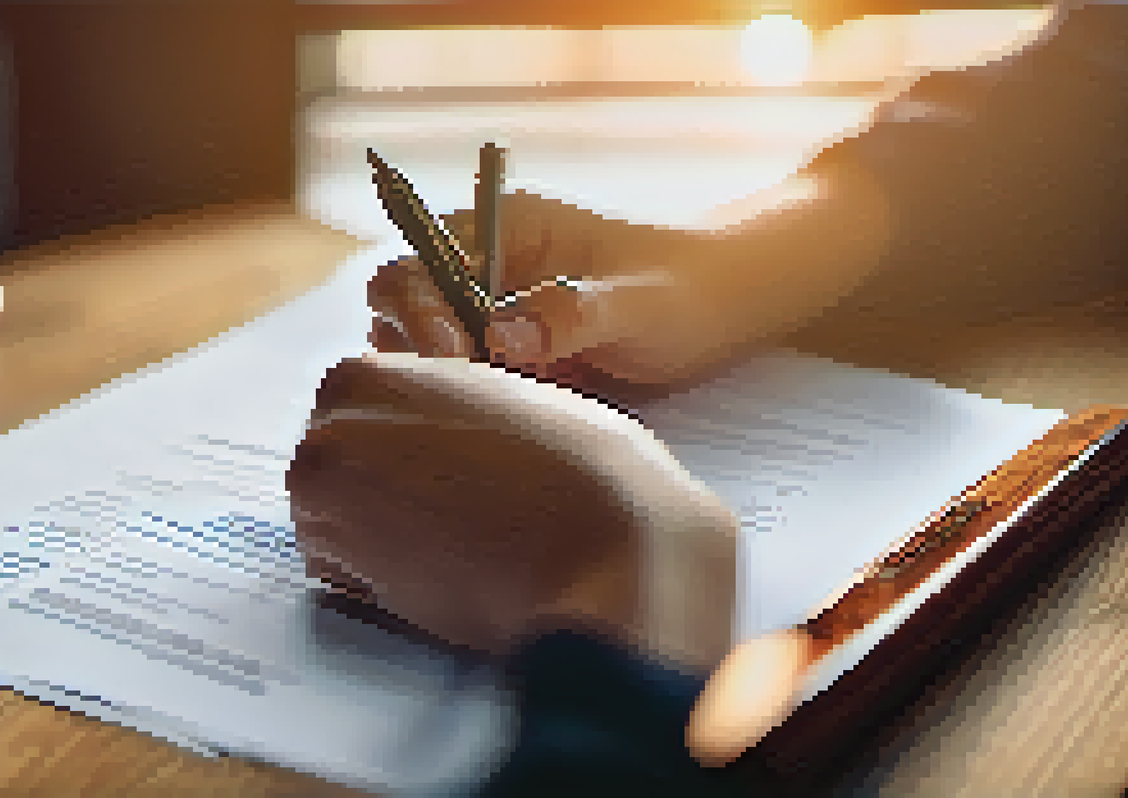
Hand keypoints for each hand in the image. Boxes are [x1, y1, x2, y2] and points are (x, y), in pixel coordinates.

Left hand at [286, 351, 739, 670]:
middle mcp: (326, 425)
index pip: (355, 419)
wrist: (601, 551)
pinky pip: (341, 580)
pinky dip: (382, 586)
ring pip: (329, 524)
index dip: (404, 456)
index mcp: (367, 371)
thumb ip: (445, 411)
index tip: (447, 479)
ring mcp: (319, 496)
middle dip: (379, 497)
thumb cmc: (583, 472)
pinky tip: (445, 575)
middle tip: (454, 518)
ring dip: (378, 542)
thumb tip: (424, 445)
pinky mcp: (333, 564)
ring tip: (456, 546)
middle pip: (333, 470)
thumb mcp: (505, 400)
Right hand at [367, 190, 743, 397]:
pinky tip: (501, 419)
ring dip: (438, 377)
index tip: (455, 350)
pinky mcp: (505, 355)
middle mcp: (483, 265)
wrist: (727, 307)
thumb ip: (570, 314)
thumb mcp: (638, 301)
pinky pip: (460, 378)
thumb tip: (500, 337)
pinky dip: (465, 399)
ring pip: (420, 344)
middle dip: (415, 345)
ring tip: (490, 402)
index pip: (420, 256)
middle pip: (400, 300)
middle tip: (467, 383)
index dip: (417, 304)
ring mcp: (489, 311)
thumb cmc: (687, 288)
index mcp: (503, 228)